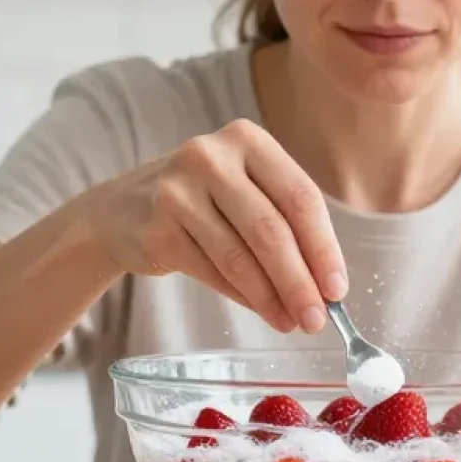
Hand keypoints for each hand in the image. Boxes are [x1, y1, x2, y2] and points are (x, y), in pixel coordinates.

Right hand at [82, 118, 347, 333]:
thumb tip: (326, 288)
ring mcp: (178, 192)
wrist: (123, 209)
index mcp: (247, 139)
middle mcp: (210, 157)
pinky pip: (212, 272)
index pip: (300, 197)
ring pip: (240, 256)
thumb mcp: (246, 190)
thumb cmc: (205, 201)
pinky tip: (261, 310)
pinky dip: (243, 297)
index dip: (324, 247)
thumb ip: (287, 225)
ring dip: (272, 298)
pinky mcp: (157, 229)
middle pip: (271, 229)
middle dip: (300, 281)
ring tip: (291, 322)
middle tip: (317, 319)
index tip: (338, 289)